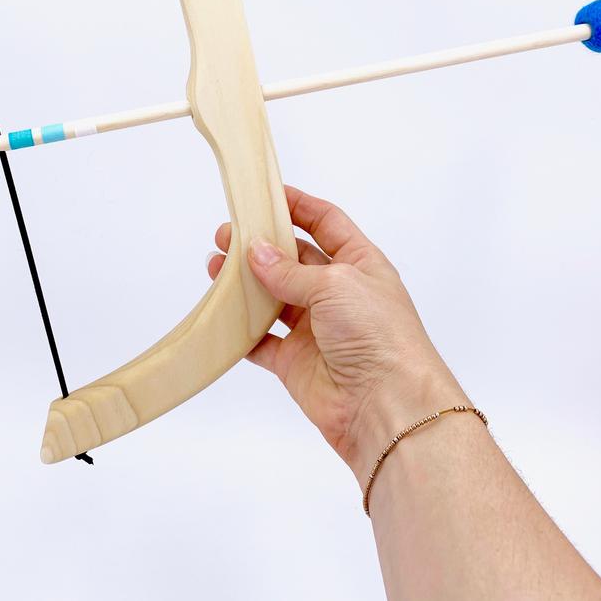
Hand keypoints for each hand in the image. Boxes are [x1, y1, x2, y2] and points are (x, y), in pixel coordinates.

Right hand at [207, 186, 468, 485]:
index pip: (326, 223)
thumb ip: (290, 269)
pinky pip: (262, 341)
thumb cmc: (378, 335)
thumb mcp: (335, 285)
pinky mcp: (296, 362)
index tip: (266, 194)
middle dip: (260, 244)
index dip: (299, 206)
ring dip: (244, 282)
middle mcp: (338, 293)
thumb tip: (256, 252)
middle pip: (293, 259)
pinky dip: (241, 329)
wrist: (386, 407)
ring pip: (273, 297)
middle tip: (226, 235)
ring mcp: (316, 328)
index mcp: (359, 264)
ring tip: (214, 266)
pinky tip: (221, 313)